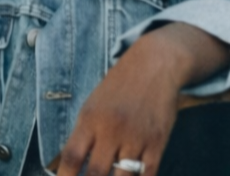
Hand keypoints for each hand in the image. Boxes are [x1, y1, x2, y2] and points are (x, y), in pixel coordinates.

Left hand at [54, 23, 228, 175]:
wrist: (153, 65)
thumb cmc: (119, 86)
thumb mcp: (93, 104)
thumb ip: (84, 134)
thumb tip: (72, 164)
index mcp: (90, 119)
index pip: (72, 156)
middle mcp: (111, 129)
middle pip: (96, 172)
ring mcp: (136, 137)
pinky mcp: (158, 142)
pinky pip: (148, 174)